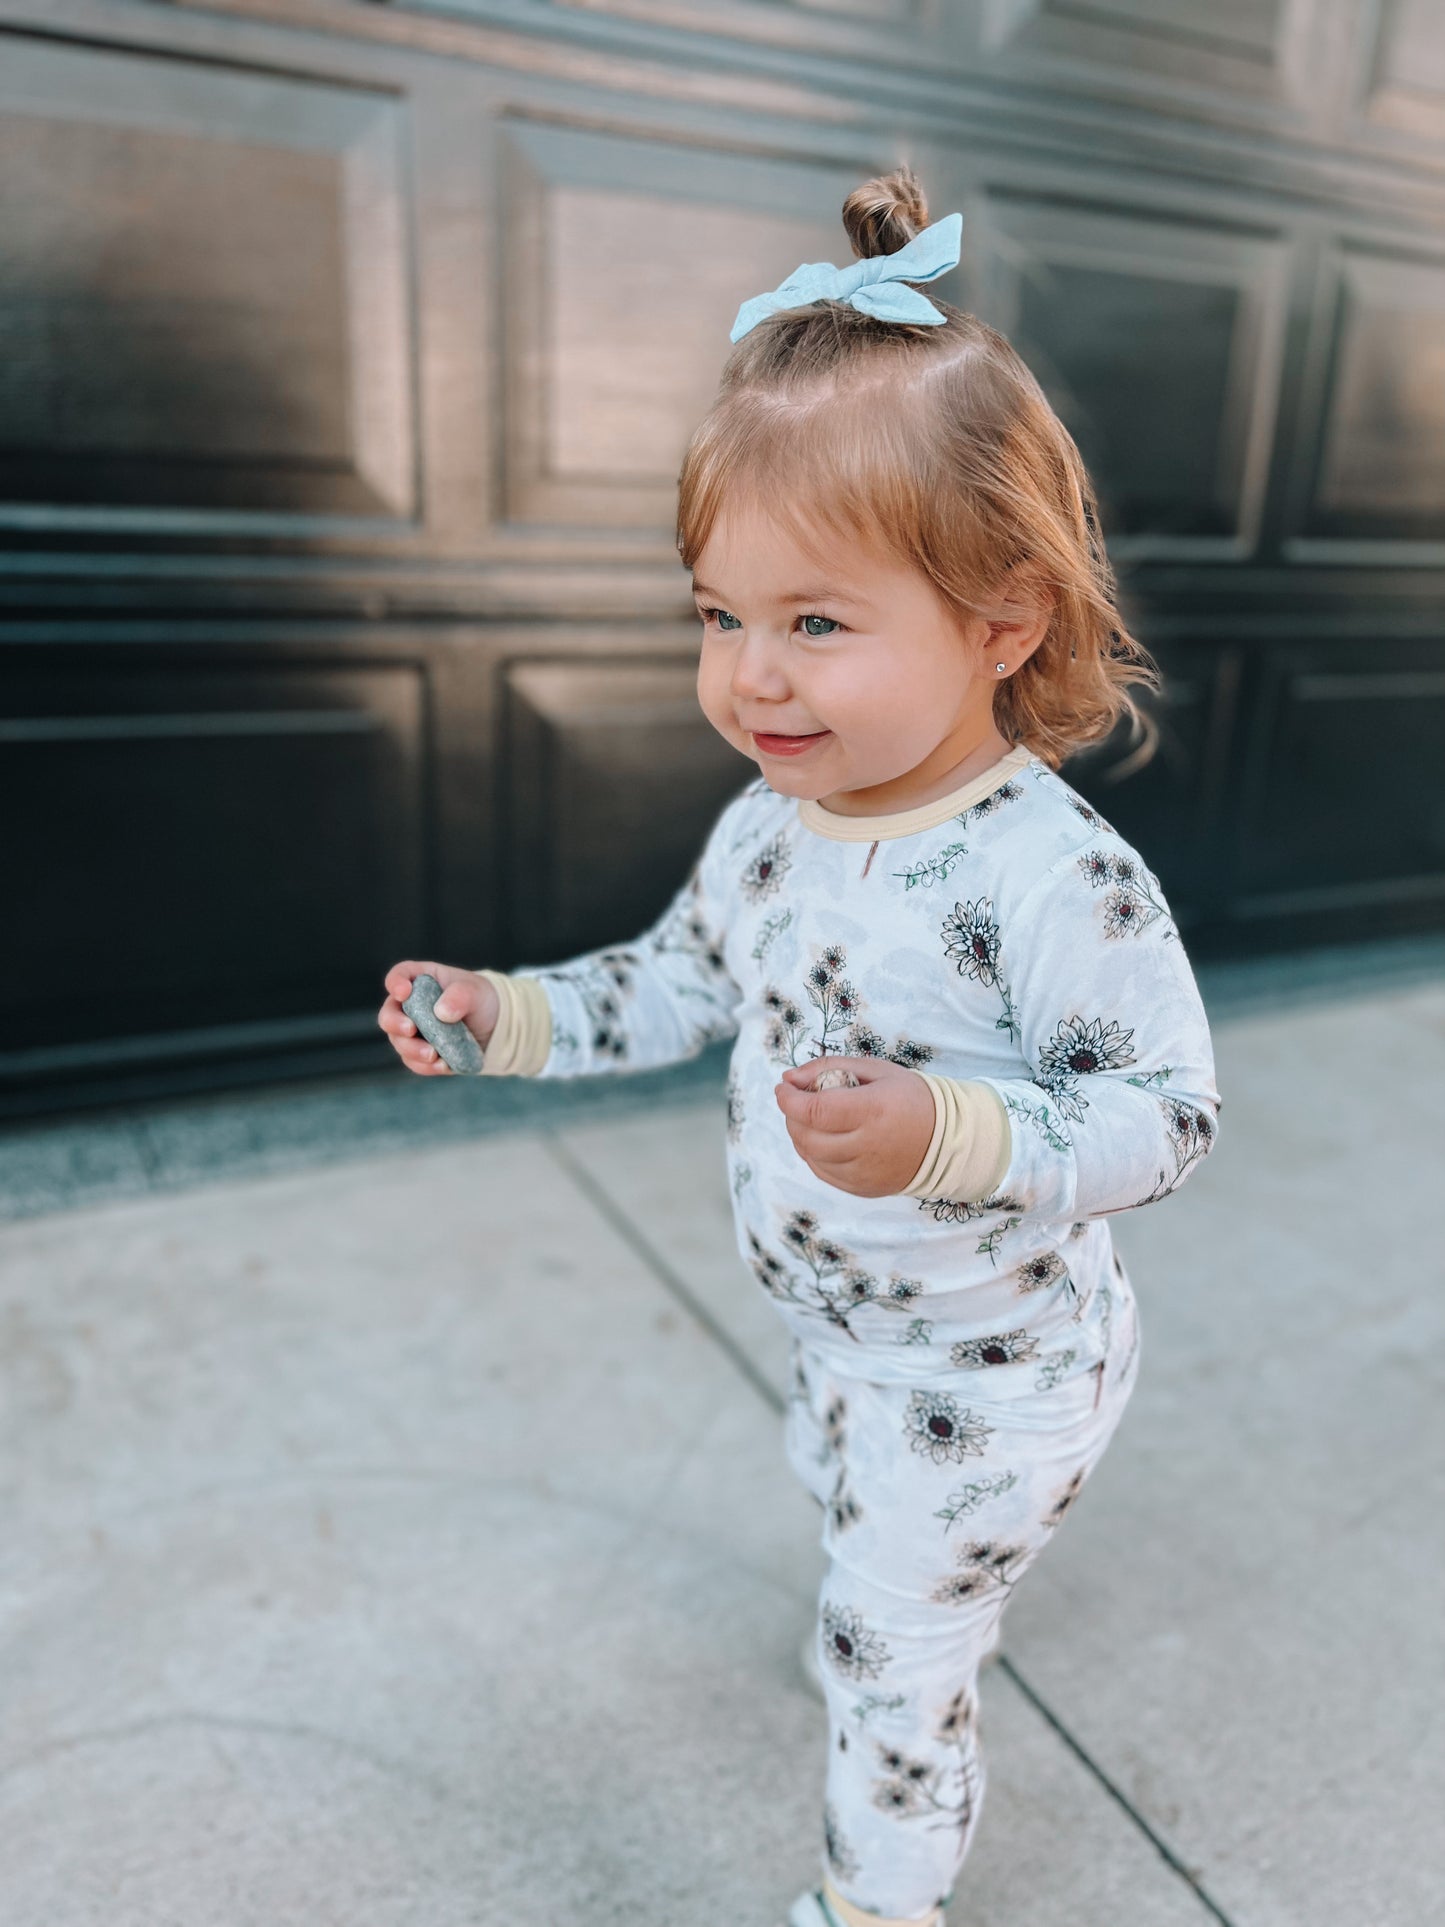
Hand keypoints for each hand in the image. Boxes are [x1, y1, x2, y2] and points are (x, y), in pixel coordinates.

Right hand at [378, 961, 500, 1074]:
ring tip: (434, 1055)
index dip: (395, 983)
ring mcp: (414, 1031)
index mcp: (421, 981)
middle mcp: (411, 1006)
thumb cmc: (481, 1000)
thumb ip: (460, 996)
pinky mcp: (422, 1053)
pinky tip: (443, 1065)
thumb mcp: (476, 992)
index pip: (399, 976)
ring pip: (399, 1042)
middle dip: (394, 1023)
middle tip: (411, 1030)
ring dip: (412, 1050)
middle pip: (388, 1014)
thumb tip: (441, 1012)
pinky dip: (425, 1065)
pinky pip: (414, 1062)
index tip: (404, 993)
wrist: (494, 1027)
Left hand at [773, 1056, 934, 1197]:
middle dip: (791, 1117)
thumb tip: (787, 1078)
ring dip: (800, 1136)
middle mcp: (868, 1146)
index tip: (783, 1088)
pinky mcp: (864, 1189)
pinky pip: (824, 1173)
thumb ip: (828, 1067)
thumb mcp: (875, 1069)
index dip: (789, 1099)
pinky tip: (824, 1140)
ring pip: (811, 1157)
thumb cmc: (909, 1097)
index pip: (813, 1110)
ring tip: (811, 1119)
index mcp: (873, 1110)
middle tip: (797, 1101)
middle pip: (807, 1136)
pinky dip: (814, 1155)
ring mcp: (865, 1172)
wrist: (946, 1139)